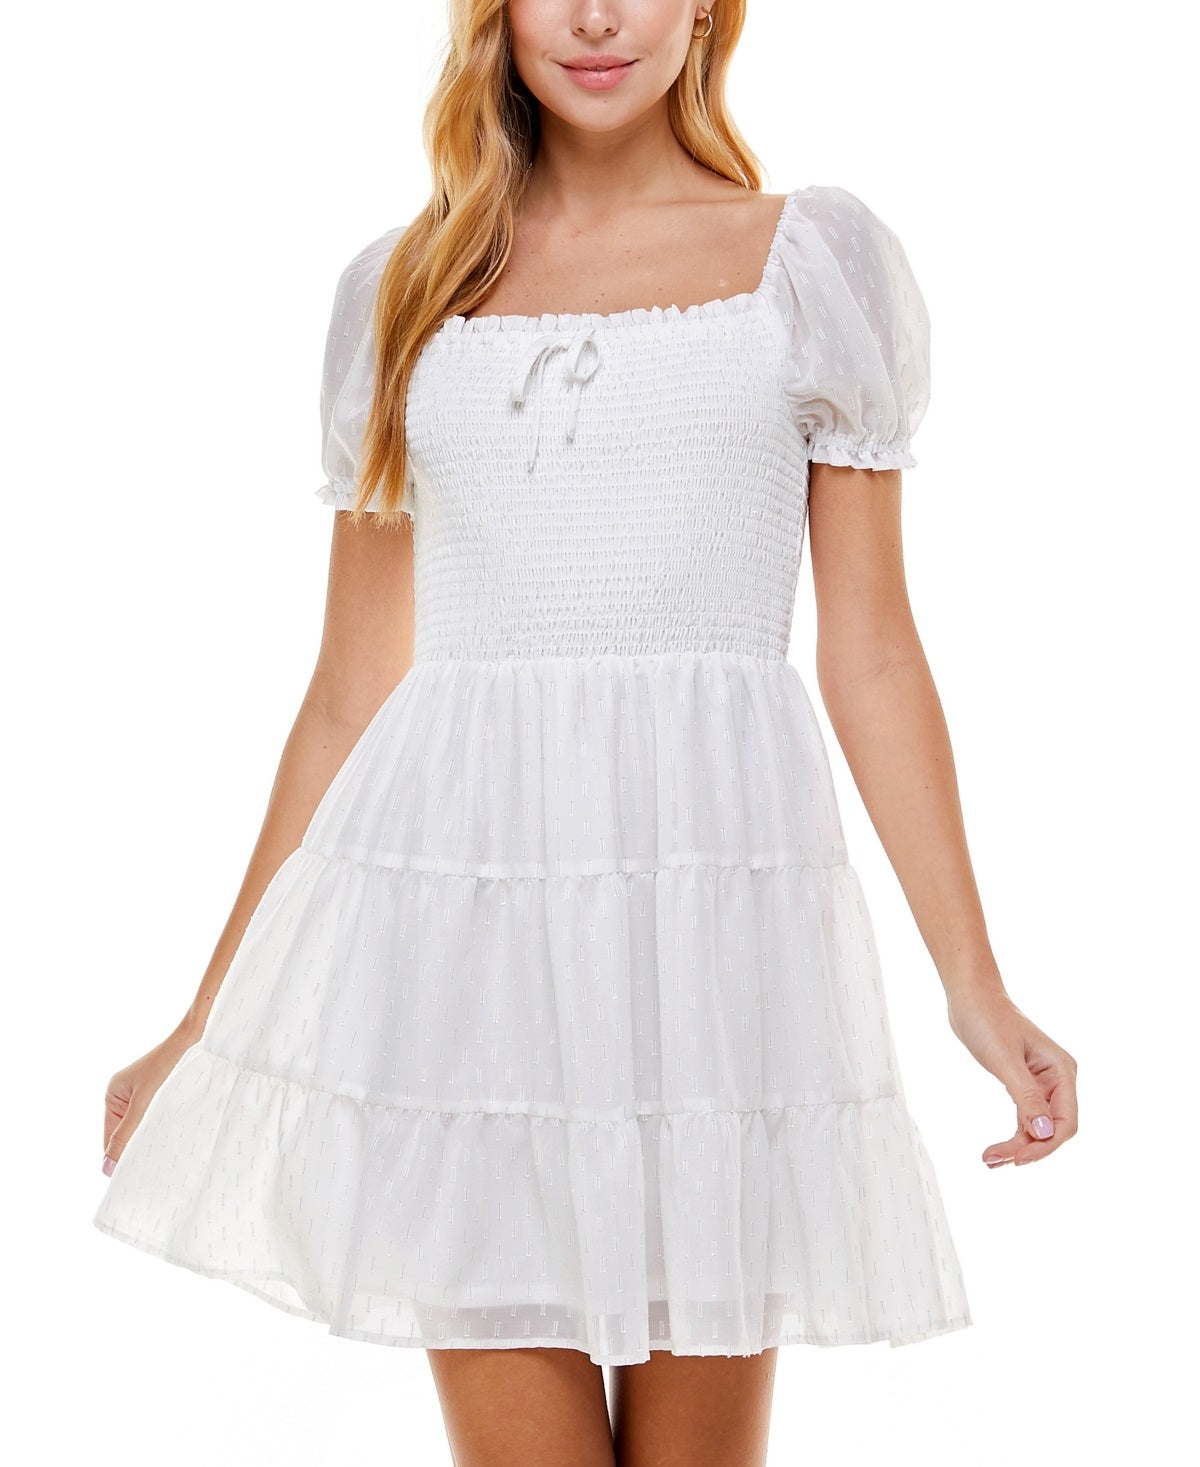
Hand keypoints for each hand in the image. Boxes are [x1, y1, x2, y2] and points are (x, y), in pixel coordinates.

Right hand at [99, 1025, 199, 1175]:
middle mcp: (126, 1093)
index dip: (120, 1157)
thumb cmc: (170, 1065)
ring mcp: (145, 1093)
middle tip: (153, 1168)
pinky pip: (158, 1118)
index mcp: (113, 1094)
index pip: (110, 1138)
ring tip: (166, 1151)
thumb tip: (106, 1169)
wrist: (200, 1037)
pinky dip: (164, 1127)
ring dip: (153, 1138)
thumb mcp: (144, 1105)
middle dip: (138, 1148)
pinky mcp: (164, 1092)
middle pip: (127, 1134)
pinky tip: (175, 1135)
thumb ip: (126, 1136)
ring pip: (144, 1127)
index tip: (135, 1176)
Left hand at [946, 986, 1077, 1167]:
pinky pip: (1024, 1118)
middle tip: (997, 1161)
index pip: (1066, 1121)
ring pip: (1037, 1127)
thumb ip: (1026, 1096)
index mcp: (1062, 1071)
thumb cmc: (988, 1020)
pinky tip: (996, 1152)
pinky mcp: (1023, 1085)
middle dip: (1029, 1148)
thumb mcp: (1005, 1059)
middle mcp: (1057, 1080)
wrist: (970, 998)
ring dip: (1018, 1146)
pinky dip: (1013, 1136)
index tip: (1020, 1159)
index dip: (1046, 1145)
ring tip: (990, 1161)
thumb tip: (1044, 1132)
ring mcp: (1041, 1084)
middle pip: (1052, 1129)